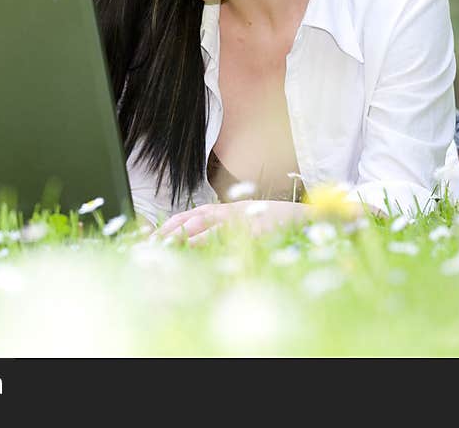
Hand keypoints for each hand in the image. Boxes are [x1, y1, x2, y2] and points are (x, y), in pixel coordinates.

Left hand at [151, 200, 306, 245]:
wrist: (305, 217)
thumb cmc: (274, 221)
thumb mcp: (246, 219)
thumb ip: (225, 227)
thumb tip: (200, 241)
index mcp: (226, 209)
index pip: (192, 215)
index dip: (172, 225)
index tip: (154, 237)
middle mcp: (230, 212)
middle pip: (194, 219)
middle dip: (171, 231)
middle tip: (153, 245)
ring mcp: (242, 220)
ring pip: (206, 226)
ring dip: (184, 236)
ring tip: (166, 246)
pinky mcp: (253, 231)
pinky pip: (229, 238)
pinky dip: (212, 243)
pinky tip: (197, 250)